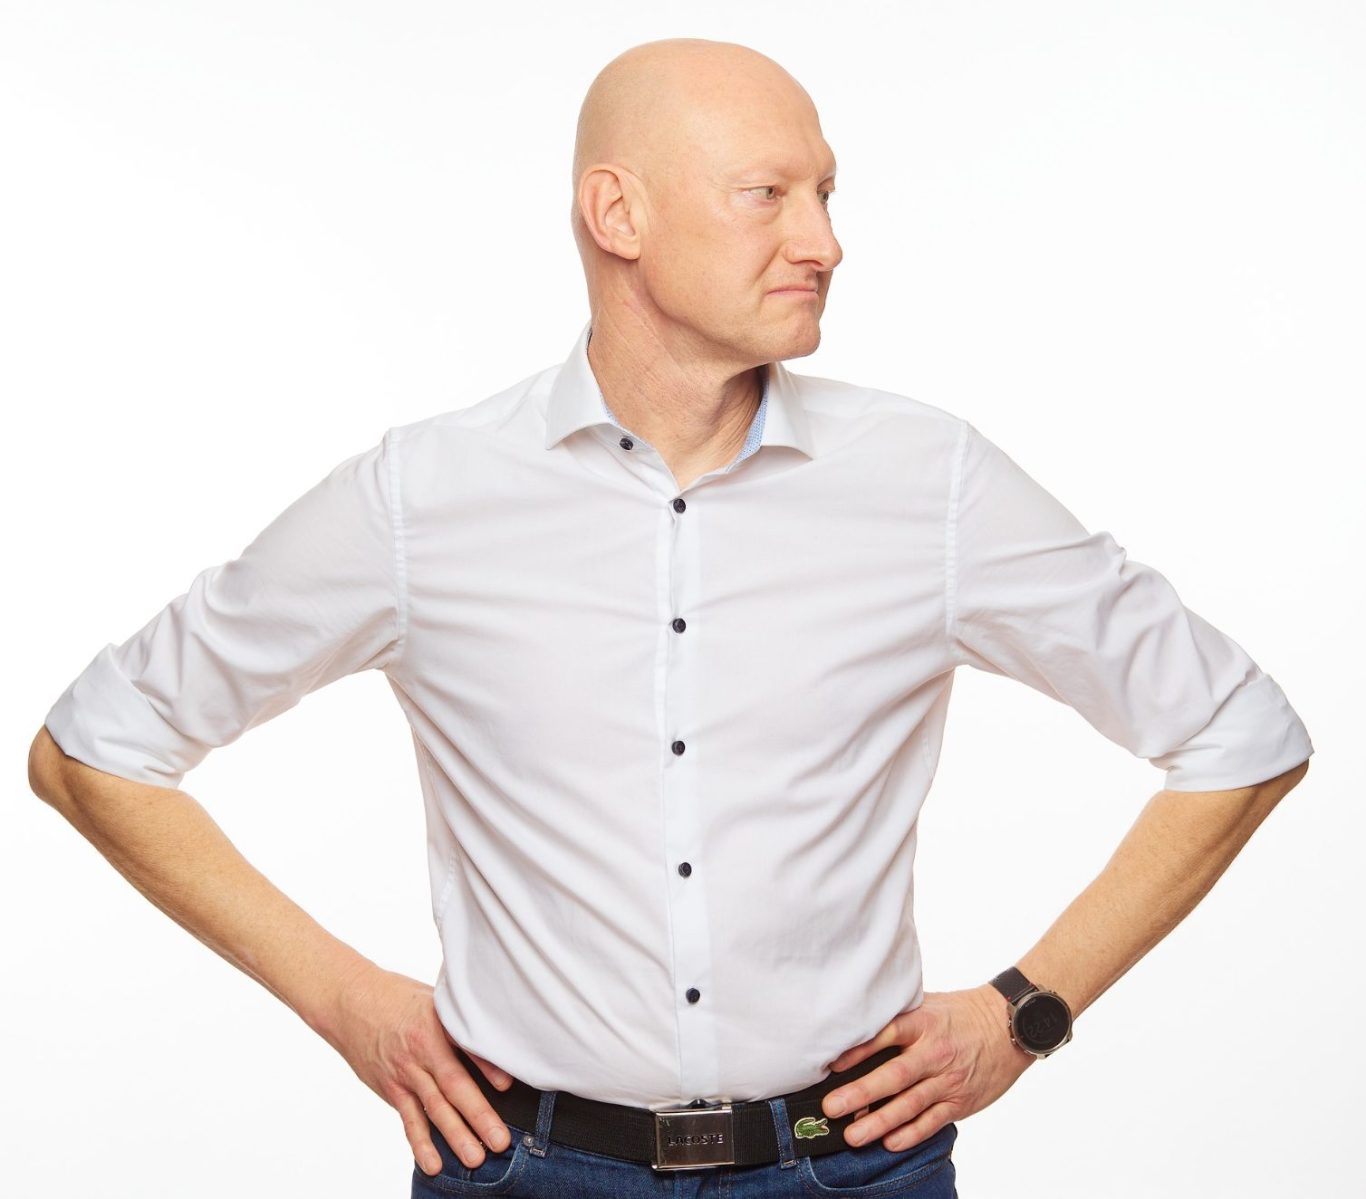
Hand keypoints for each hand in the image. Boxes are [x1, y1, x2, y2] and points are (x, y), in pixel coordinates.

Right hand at [317, 962, 513, 1176]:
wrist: (351, 1002)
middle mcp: (422, 1051)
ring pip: (434, 1108)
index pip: (466, 1045)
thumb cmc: (401, 997)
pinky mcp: (393, 1089)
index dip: (487, 1065)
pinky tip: (434, 1163)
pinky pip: (409, 1119)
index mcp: (437, 1023)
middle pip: (453, 1085)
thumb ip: (461, 1020)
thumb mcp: (435, 998)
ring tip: (475, 1158)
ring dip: (455, 1135)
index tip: (507, 1085)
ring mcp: (405, 1073)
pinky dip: (421, 1143)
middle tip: (500, 1140)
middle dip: (478, 1115)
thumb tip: (500, 1035)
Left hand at [819, 984, 1036, 1151]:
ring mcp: (949, 1079)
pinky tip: (890, 1142)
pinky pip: (933, 1121)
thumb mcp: (929, 1004)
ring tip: (853, 1135)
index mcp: (923, 1023)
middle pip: (894, 1075)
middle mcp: (934, 1052)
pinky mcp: (961, 1101)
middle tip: (832, 1107)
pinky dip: (911, 1134)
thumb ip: (897, 1014)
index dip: (858, 1050)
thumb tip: (856, 1023)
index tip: (833, 1066)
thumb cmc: (961, 1013)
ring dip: (880, 1122)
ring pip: (911, 1104)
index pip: (886, 1035)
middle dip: (861, 1093)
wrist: (1010, 1025)